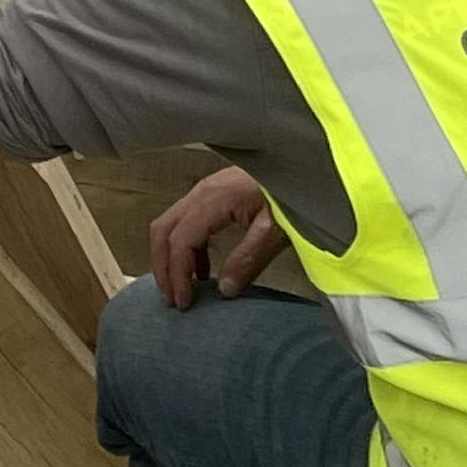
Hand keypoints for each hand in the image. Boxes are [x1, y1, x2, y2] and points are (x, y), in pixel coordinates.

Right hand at [151, 166, 283, 307]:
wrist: (304, 164)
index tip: (184, 302)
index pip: (179, 240)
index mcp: (212, 201)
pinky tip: (203, 270)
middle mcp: (201, 193)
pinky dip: (186, 249)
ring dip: (171, 258)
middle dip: (162, 267)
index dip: (177, 274)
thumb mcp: (274, 231)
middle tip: (173, 300)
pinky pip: (187, 223)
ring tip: (184, 289)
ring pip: (171, 226)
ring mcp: (205, 192)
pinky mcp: (215, 195)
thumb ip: (248, 260)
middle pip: (163, 231)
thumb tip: (224, 290)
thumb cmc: (291, 192)